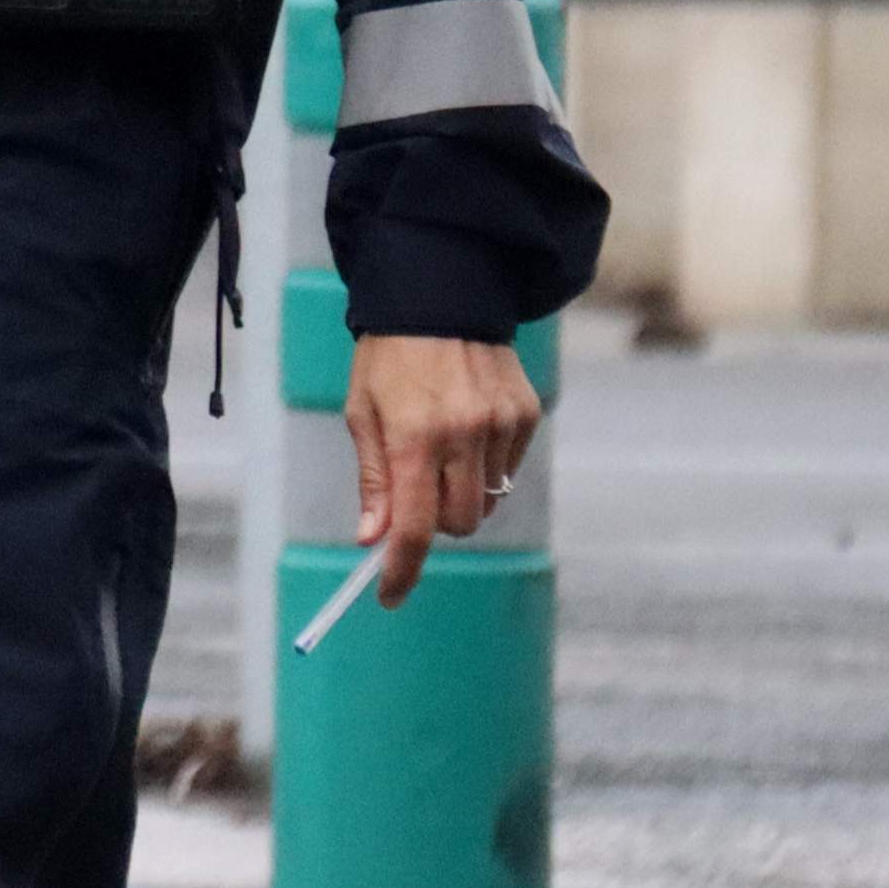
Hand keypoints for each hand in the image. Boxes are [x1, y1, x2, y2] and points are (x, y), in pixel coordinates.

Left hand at [343, 333, 542, 605]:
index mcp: (414, 436)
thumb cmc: (389, 356)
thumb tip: (372, 540)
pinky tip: (469, 429)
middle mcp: (463, 434)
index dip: (401, 570)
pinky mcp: (524, 414)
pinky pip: (508, 470)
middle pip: (460, 525)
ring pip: (487, 501)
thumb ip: (373, 479)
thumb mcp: (363, 411)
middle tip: (416, 495)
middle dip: (436, 525)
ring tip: (443, 448)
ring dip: (463, 494)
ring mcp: (500, 424)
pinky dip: (487, 466)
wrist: (441, 293)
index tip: (388, 595)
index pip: (413, 527)